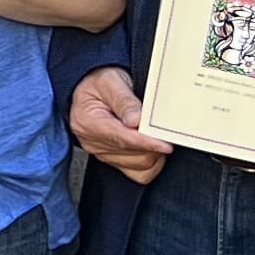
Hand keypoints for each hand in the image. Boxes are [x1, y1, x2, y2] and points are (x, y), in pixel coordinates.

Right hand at [68, 66, 165, 183]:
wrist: (88, 86)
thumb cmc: (98, 82)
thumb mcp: (111, 81)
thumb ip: (124, 100)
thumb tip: (136, 119)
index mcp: (88, 122)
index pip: (122, 138)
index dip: (146, 142)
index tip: (165, 144)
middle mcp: (92, 141)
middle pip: (133, 156)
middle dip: (154, 146)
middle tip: (167, 132)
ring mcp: (101, 152)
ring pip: (139, 166)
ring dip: (154, 154)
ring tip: (157, 136)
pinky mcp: (111, 159)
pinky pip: (138, 173)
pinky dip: (150, 164)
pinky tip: (151, 149)